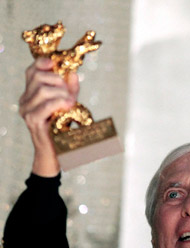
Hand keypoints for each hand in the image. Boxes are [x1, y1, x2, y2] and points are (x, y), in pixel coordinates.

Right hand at [19, 57, 78, 175]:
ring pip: (43, 90)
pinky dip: (59, 102)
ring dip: (61, 94)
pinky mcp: (33, 121)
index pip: (31, 72)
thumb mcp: (67, 103)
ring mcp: (26, 111)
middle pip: (38, 78)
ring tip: (71, 103)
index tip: (54, 64)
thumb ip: (70, 89)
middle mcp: (24, 101)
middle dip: (58, 81)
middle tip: (70, 93)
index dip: (42, 63)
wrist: (56, 151)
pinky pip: (46, 105)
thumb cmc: (61, 127)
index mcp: (30, 94)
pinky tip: (68, 106)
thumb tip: (73, 73)